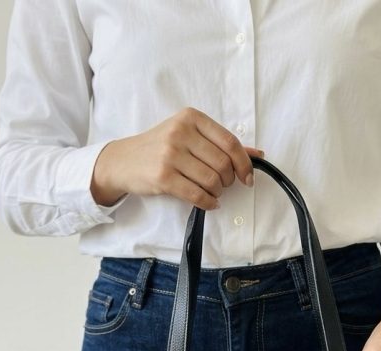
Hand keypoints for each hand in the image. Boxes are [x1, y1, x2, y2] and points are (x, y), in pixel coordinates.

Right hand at [90, 106, 264, 208]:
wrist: (123, 161)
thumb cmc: (160, 148)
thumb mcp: (189, 137)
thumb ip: (221, 144)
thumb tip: (257, 154)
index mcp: (191, 118)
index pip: (230, 142)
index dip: (244, 164)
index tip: (247, 178)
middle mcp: (181, 132)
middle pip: (223, 164)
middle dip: (228, 181)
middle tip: (222, 185)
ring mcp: (170, 154)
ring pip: (212, 181)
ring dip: (218, 192)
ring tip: (212, 193)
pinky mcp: (163, 177)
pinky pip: (198, 195)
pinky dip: (209, 203)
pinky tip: (208, 202)